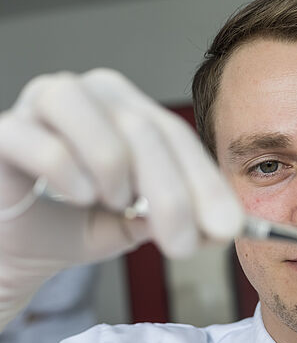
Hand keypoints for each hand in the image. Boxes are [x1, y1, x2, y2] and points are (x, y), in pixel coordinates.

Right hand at [0, 69, 242, 328]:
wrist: (8, 247)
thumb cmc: (67, 224)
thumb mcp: (129, 225)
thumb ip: (168, 218)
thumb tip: (220, 226)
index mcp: (126, 108)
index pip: (177, 138)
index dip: (206, 184)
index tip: (228, 228)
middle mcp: (89, 95)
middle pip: (145, 130)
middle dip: (174, 195)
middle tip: (184, 244)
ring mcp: (42, 105)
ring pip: (99, 121)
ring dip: (118, 170)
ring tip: (116, 202)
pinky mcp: (2, 132)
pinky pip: (44, 144)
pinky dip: (71, 174)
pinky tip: (80, 196)